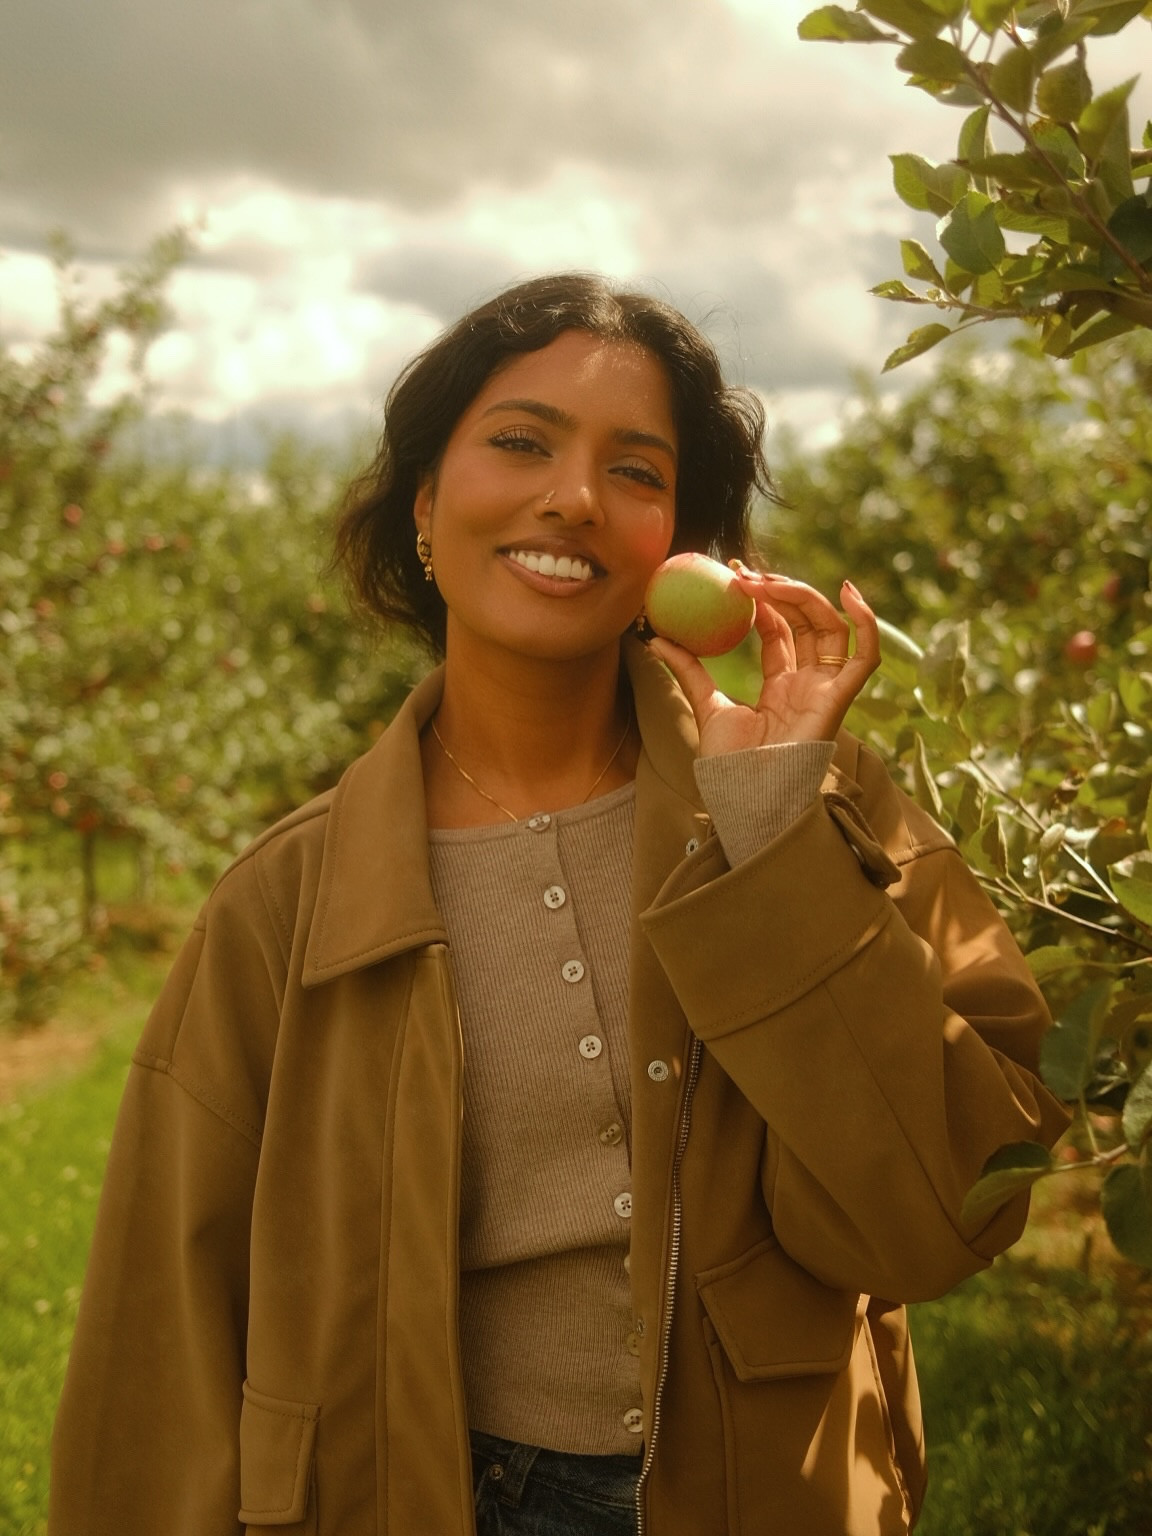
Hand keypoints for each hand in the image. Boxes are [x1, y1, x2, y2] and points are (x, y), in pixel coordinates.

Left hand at [646, 569, 879, 754]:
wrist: (745, 791)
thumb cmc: (729, 763)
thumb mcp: (706, 706)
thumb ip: (689, 670)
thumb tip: (655, 637)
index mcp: (781, 687)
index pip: (779, 632)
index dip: (762, 601)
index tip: (733, 575)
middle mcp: (807, 684)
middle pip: (805, 623)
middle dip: (779, 590)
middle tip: (744, 572)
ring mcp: (826, 689)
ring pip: (830, 627)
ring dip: (801, 596)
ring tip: (764, 580)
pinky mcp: (841, 697)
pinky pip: (866, 655)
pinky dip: (866, 621)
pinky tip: (848, 591)